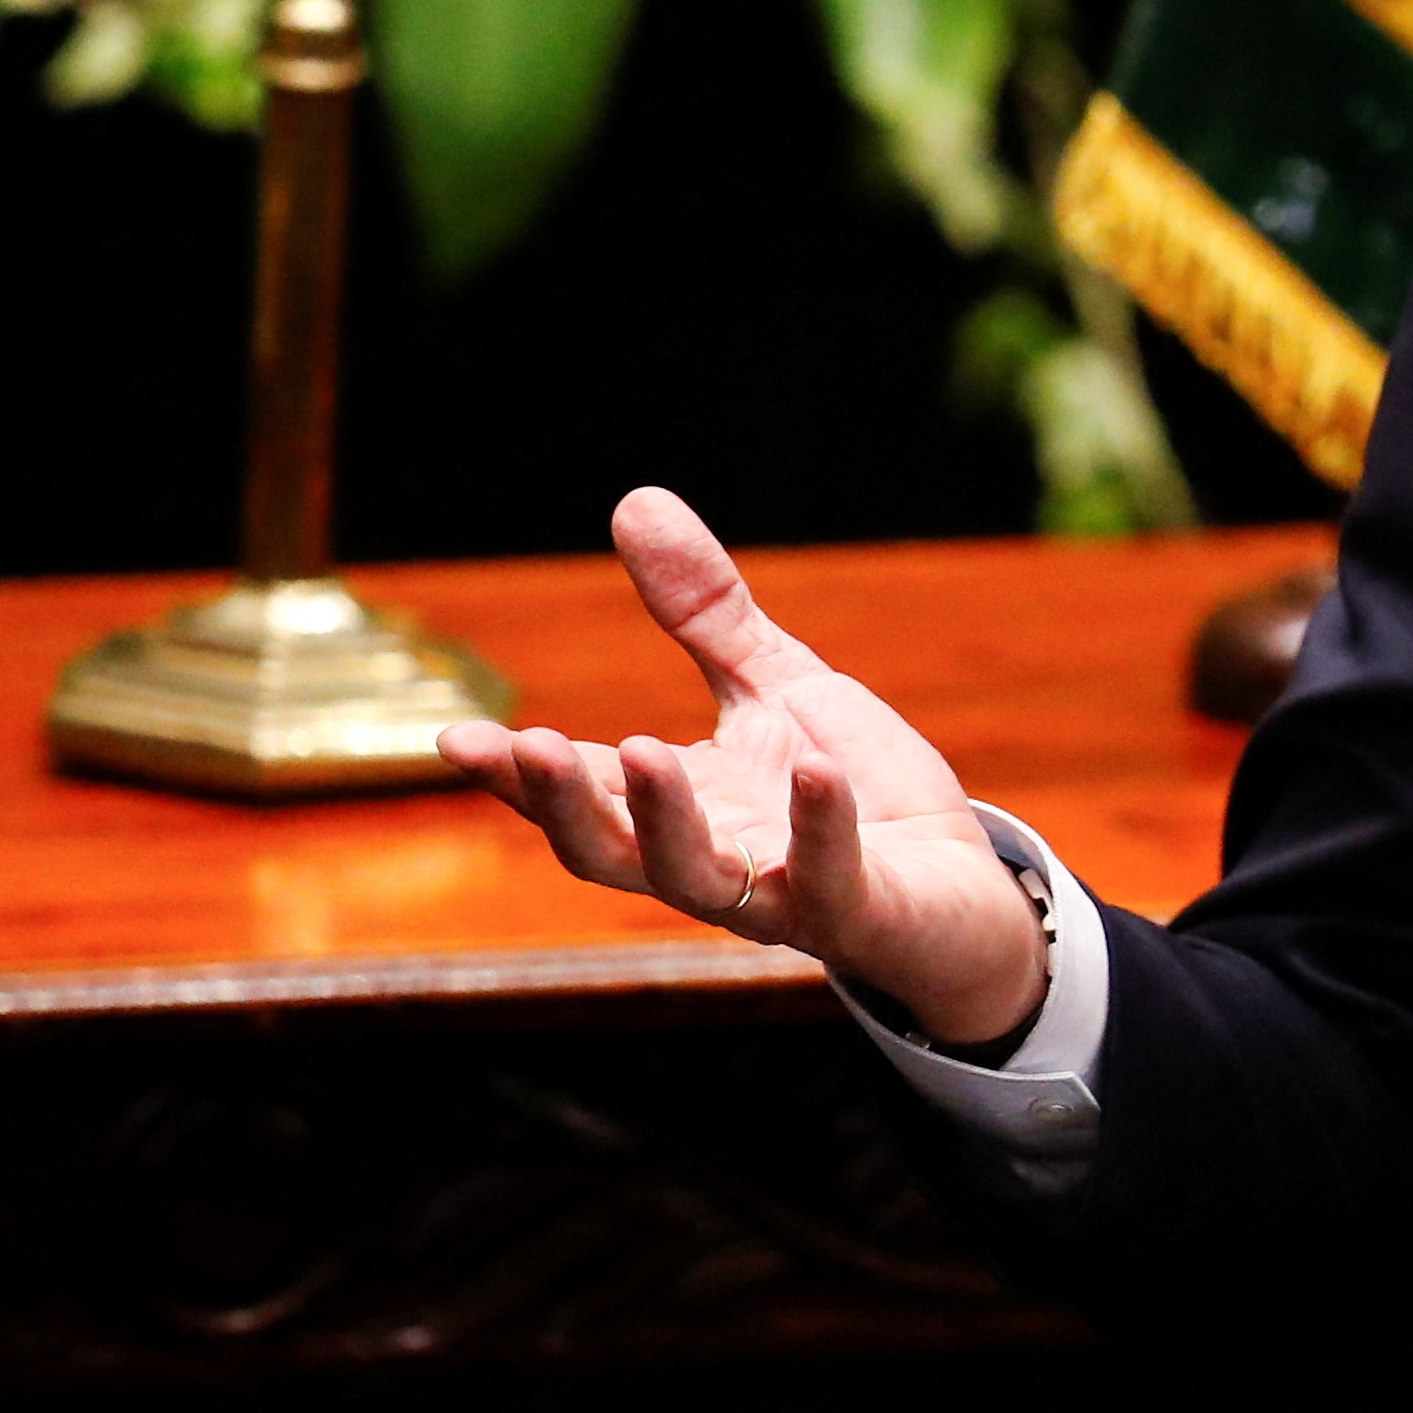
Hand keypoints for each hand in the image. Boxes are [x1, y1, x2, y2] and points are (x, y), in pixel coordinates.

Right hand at [437, 488, 1047, 1046]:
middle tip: (521, 748)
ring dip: (663, 821)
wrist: (959, 887)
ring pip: (697, 879)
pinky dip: (818, 827)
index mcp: (683, 809)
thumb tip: (635, 501)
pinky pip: (829, 879)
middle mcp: (713, 862)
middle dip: (564, 804)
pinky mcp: (858, 911)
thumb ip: (704, 614)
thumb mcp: (774, 687)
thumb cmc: (855, 790)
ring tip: (638, 747)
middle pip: (611, 852)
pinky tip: (814, 771)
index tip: (453, 739)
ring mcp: (780, 896)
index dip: (518, 773)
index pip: (585, 792)